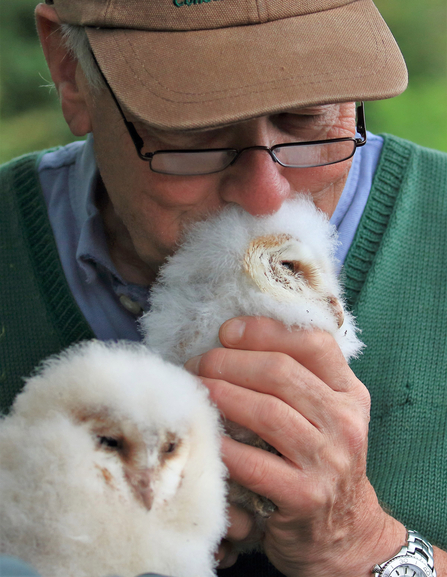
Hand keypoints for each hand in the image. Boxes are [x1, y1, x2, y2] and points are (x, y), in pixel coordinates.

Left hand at [185, 316, 406, 576]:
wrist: (345, 531)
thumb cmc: (319, 461)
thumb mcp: (324, 414)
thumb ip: (296, 379)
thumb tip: (233, 340)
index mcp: (350, 394)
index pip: (314, 343)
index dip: (265, 331)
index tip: (227, 331)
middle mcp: (346, 422)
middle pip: (281, 372)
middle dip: (230, 361)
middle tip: (198, 364)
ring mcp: (329, 460)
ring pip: (266, 411)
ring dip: (221, 395)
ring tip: (195, 390)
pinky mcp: (306, 496)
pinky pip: (253, 462)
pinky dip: (223, 445)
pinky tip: (205, 435)